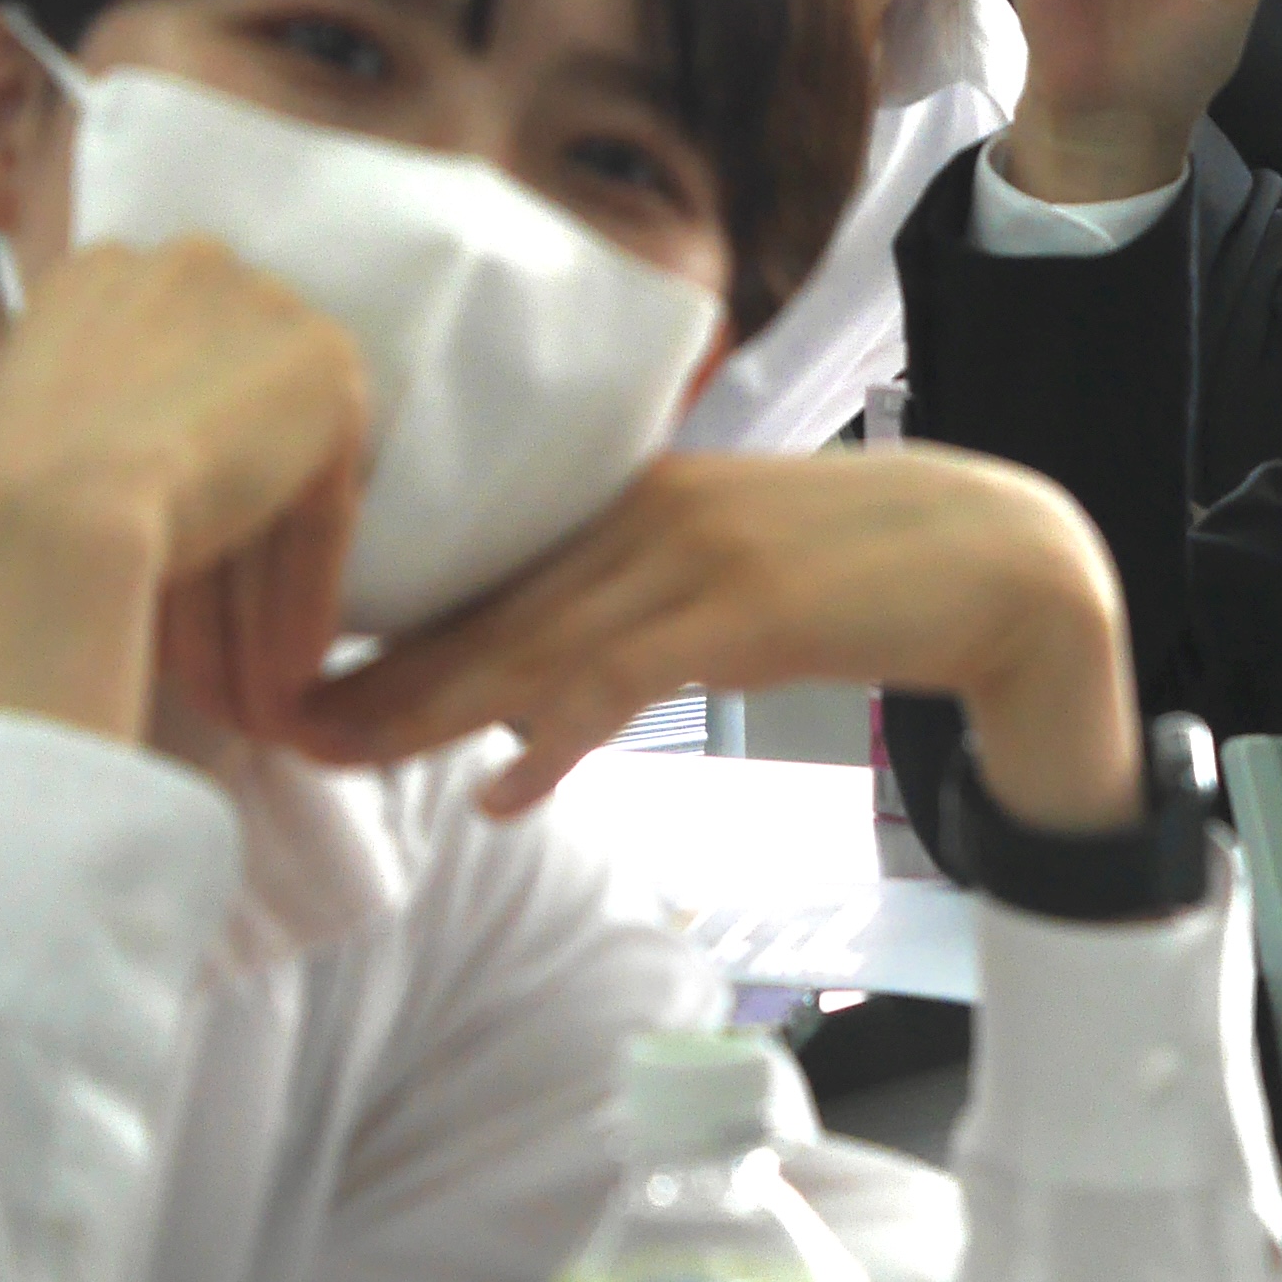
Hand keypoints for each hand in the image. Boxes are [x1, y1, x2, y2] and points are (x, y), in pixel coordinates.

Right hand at [0, 239, 374, 749]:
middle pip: (222, 431)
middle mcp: (190, 266)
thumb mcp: (10, 432)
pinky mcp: (329, 373)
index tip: (144, 575)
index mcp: (103, 276)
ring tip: (246, 694)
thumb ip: (65, 407)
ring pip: (274, 476)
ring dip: (258, 596)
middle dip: (220, 556)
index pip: (157, 390)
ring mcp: (267, 311)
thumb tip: (41, 414)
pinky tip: (286, 673)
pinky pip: (321, 502)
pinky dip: (304, 593)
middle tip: (207, 662)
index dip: (154, 492)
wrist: (45, 529)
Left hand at [293, 444, 1140, 828]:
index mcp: (645, 492)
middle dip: (378, 667)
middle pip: (491, 599)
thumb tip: (524, 703)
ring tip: (344, 752)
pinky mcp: (747, 606)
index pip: (494, 560)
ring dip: (429, 704)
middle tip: (276, 720)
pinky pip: (625, 674)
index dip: (393, 619)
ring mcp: (701, 553)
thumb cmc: (867, 574)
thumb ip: (634, 617)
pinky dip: (554, 734)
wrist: (1006, 561)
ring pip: (535, 635)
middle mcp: (656, 508)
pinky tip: (505, 790)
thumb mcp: (733, 581)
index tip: (303, 669)